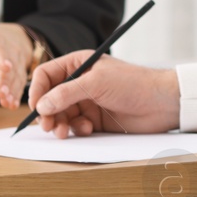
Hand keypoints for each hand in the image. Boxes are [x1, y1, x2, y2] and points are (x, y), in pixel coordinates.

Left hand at [0, 23, 32, 107]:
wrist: (10, 36)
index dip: (2, 58)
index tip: (6, 68)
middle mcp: (10, 50)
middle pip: (10, 66)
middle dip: (6, 80)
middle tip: (1, 93)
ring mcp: (18, 61)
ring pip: (16, 76)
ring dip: (12, 91)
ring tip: (6, 103)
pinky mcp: (21, 71)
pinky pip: (21, 83)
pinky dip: (17, 94)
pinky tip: (12, 104)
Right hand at [29, 53, 179, 137]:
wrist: (161, 103)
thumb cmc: (133, 83)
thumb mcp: (96, 83)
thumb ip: (66, 93)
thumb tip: (42, 106)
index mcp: (78, 64)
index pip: (46, 75)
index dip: (37, 91)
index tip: (35, 107)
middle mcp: (80, 82)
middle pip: (50, 98)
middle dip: (46, 112)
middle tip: (48, 126)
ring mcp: (87, 101)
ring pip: (61, 114)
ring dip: (59, 124)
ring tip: (63, 132)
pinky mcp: (95, 118)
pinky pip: (75, 126)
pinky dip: (76, 129)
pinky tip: (86, 129)